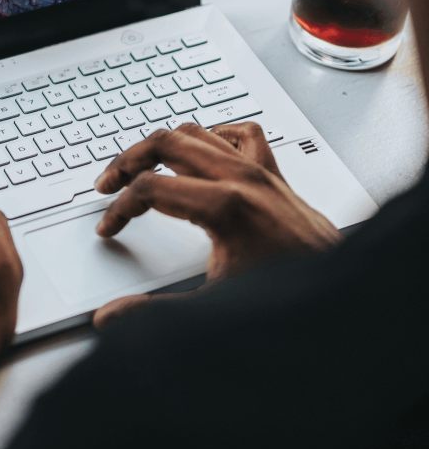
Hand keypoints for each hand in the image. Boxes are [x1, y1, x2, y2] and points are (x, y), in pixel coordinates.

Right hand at [92, 122, 339, 326]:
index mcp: (225, 206)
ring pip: (197, 131)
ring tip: (140, 165)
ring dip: (161, 145)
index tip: (109, 229)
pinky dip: (213, 135)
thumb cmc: (287, 297)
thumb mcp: (214, 306)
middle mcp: (242, 178)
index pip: (151, 189)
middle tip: (108, 184)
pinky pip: (239, 133)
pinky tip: (200, 152)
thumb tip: (111, 317)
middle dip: (128, 160)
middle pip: (166, 142)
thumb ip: (155, 312)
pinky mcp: (273, 173)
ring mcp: (260, 170)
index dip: (120, 209)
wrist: (341, 291)